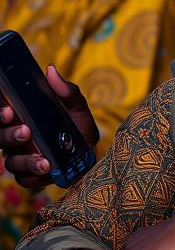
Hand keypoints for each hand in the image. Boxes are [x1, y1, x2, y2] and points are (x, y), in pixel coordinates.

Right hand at [0, 66, 98, 189]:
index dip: (0, 112)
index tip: (9, 109)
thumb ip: (66, 91)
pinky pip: (23, 179)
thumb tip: (51, 70)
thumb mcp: (77, 108)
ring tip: (44, 161)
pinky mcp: (29, 176)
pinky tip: (47, 172)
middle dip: (9, 134)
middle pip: (0, 137)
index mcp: (22, 118)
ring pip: (10, 161)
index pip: (3, 113)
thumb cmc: (78, 128)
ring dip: (25, 160)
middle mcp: (15, 137)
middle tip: (26, 131)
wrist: (91, 157)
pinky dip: (34, 176)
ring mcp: (20, 158)